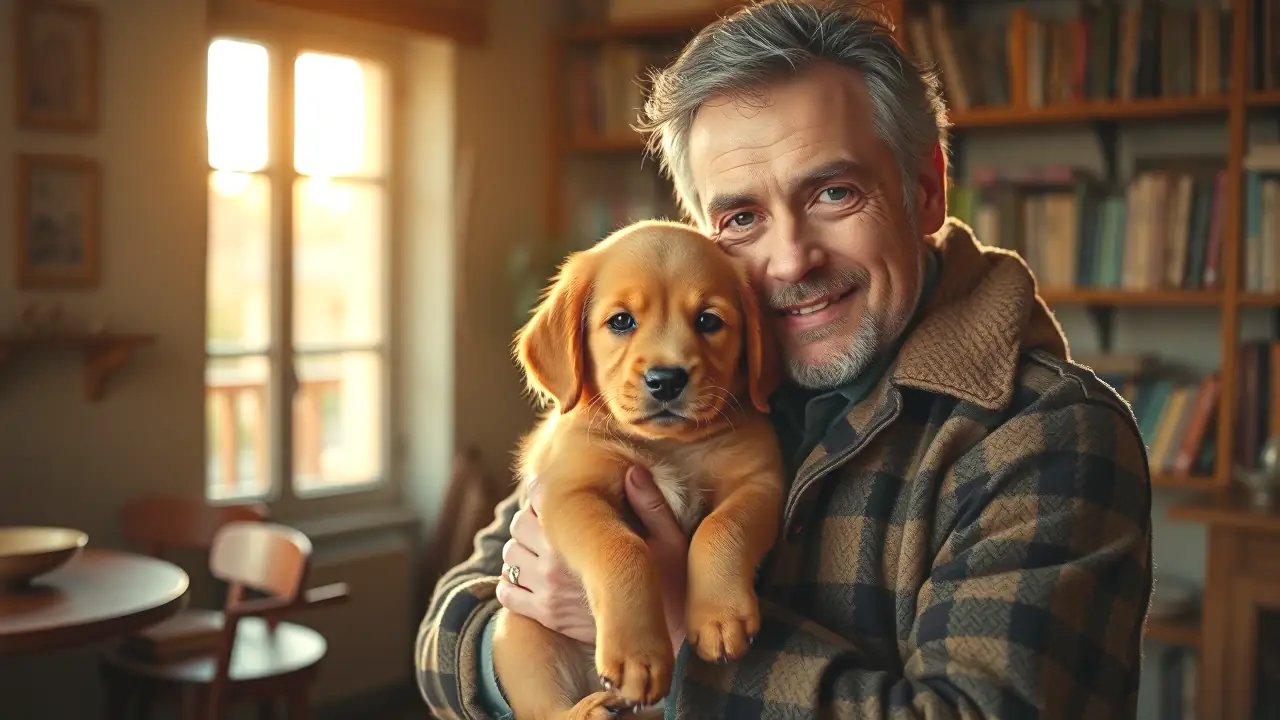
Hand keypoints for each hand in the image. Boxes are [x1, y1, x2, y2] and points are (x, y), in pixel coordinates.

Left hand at [496, 469, 690, 654]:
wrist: (662, 637)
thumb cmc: (670, 584)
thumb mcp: (670, 539)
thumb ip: (649, 503)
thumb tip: (633, 470)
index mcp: (585, 536)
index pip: (541, 499)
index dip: (543, 493)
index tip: (552, 496)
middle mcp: (559, 561)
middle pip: (519, 525)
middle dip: (531, 520)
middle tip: (550, 523)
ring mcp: (548, 590)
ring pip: (510, 557)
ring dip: (521, 549)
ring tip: (543, 549)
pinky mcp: (546, 615)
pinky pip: (508, 592)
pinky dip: (512, 581)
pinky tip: (533, 577)